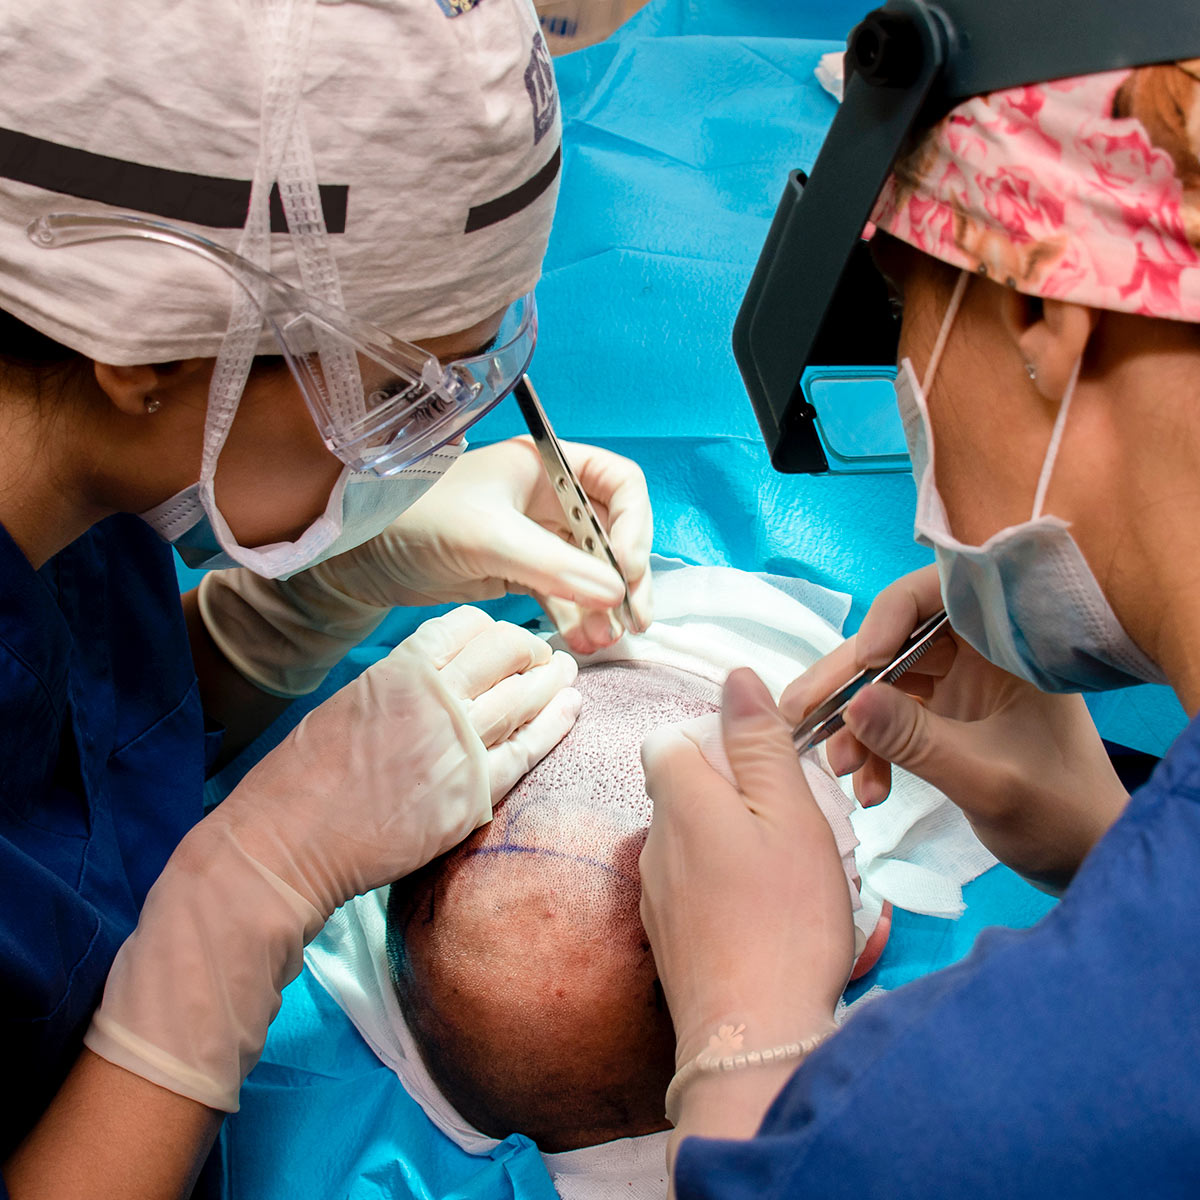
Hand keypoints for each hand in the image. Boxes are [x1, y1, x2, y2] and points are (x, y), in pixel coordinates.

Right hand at [86, 607, 579, 1111]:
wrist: (284, 845)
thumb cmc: (299, 778)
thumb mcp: (346, 703)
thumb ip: (400, 685)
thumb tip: (439, 680)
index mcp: (400, 668)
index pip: (467, 626)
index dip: (492, 629)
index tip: (502, 638)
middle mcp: (436, 699)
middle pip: (506, 653)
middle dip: (530, 649)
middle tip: (544, 653)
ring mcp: (459, 747)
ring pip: (525, 697)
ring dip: (552, 680)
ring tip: (566, 672)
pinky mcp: (471, 796)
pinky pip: (527, 753)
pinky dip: (555, 727)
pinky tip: (571, 711)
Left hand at [196, 437, 652, 696]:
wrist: (360, 552)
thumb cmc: (418, 518)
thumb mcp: (489, 537)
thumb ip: (555, 565)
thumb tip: (616, 594)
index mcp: (547, 465)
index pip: (619, 485)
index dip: (633, 525)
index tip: (625, 568)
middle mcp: (548, 497)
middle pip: (613, 533)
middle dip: (627, 576)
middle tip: (636, 617)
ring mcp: (536, 536)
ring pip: (591, 569)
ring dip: (604, 604)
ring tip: (609, 640)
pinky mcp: (518, 570)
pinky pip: (563, 593)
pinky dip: (576, 615)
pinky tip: (584, 640)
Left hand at [640, 669, 853, 1067]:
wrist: (754, 1038)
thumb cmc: (783, 919)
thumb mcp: (789, 813)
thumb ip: (760, 741)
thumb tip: (738, 678)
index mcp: (679, 799)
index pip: (671, 739)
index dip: (718, 740)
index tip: (768, 768)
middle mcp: (654, 842)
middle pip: (686, 789)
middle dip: (737, 793)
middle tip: (796, 824)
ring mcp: (656, 895)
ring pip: (694, 840)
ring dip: (737, 841)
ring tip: (791, 875)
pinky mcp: (669, 938)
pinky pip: (696, 889)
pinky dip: (729, 887)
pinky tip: (770, 916)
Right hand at [780, 566, 1127, 891]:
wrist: (1086, 860)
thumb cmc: (1059, 815)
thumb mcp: (985, 780)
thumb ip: (916, 741)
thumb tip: (850, 703)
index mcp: (1007, 643)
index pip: (937, 594)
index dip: (890, 616)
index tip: (862, 663)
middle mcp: (979, 652)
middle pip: (895, 641)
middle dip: (846, 681)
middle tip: (799, 714)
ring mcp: (959, 684)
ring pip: (885, 681)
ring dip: (853, 723)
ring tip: (838, 768)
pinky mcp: (943, 717)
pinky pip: (890, 717)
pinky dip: (871, 748)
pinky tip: (867, 787)